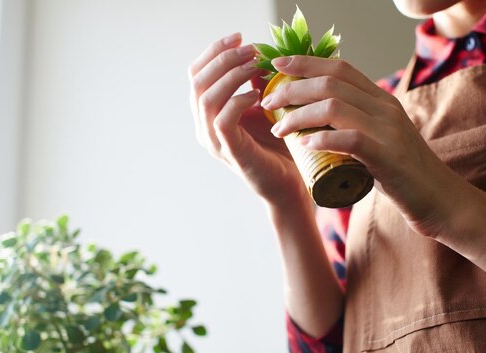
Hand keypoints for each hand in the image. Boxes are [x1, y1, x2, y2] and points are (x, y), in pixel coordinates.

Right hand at [188, 34, 308, 207]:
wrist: (288, 183)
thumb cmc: (277, 146)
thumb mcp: (263, 107)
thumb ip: (254, 84)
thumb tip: (257, 55)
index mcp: (207, 114)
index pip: (197, 75)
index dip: (214, 52)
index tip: (239, 37)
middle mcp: (203, 127)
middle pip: (198, 83)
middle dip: (224, 59)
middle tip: (251, 50)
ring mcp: (214, 141)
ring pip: (206, 99)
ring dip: (231, 76)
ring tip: (256, 66)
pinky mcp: (230, 151)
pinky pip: (222, 120)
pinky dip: (238, 102)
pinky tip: (258, 96)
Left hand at [263, 56, 462, 237]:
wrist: (437, 199)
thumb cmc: (400, 173)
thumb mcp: (377, 139)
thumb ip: (353, 125)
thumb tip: (313, 122)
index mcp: (381, 99)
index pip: (339, 69)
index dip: (305, 63)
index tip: (276, 65)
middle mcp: (385, 107)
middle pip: (330, 83)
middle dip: (292, 88)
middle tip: (267, 102)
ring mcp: (388, 130)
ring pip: (334, 107)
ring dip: (298, 115)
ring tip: (279, 128)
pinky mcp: (388, 156)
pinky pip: (351, 139)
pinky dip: (323, 138)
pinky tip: (304, 144)